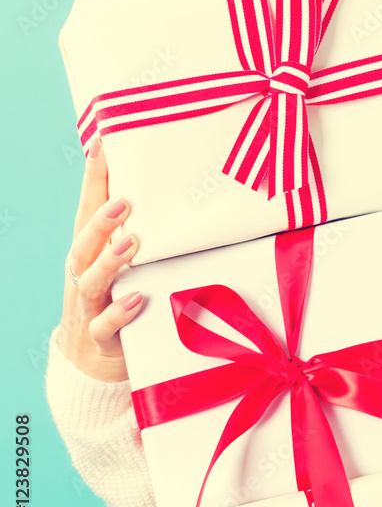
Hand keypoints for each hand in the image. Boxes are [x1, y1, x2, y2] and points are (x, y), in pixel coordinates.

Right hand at [56, 138, 143, 380]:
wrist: (92, 361)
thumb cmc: (115, 298)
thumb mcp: (124, 264)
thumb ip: (139, 231)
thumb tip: (174, 191)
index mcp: (90, 253)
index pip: (87, 210)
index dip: (92, 179)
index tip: (101, 145)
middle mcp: (84, 275)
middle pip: (83, 243)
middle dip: (101, 222)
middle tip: (125, 202)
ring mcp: (89, 307)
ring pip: (90, 281)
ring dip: (110, 261)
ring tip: (131, 242)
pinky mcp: (101, 337)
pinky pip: (105, 324)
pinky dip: (119, 311)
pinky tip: (136, 298)